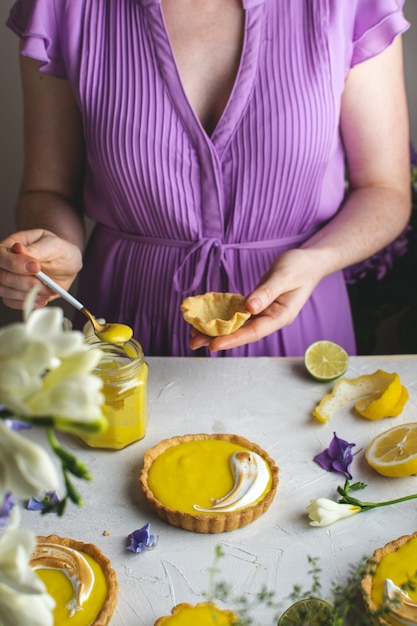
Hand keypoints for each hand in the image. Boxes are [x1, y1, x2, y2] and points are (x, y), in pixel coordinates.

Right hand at [0, 229, 82, 309]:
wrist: (65, 266)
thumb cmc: (58, 252)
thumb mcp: (53, 245)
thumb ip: (37, 249)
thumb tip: (18, 249)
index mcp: (11, 245)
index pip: (1, 256)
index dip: (15, 264)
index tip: (37, 267)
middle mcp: (5, 263)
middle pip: (2, 276)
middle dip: (26, 283)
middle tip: (47, 283)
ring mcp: (6, 279)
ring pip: (5, 291)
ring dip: (29, 294)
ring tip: (48, 290)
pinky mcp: (11, 293)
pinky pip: (11, 301)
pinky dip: (28, 301)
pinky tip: (42, 297)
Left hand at [189, 248, 321, 351]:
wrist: (309, 262)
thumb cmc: (300, 268)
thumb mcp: (284, 277)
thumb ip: (267, 292)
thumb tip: (250, 308)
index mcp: (280, 316)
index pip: (253, 332)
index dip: (233, 338)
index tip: (214, 343)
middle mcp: (270, 318)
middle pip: (242, 332)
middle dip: (218, 338)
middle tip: (193, 342)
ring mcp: (263, 313)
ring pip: (237, 324)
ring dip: (216, 329)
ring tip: (193, 334)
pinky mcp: (257, 305)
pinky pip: (237, 314)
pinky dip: (222, 316)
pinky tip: (207, 318)